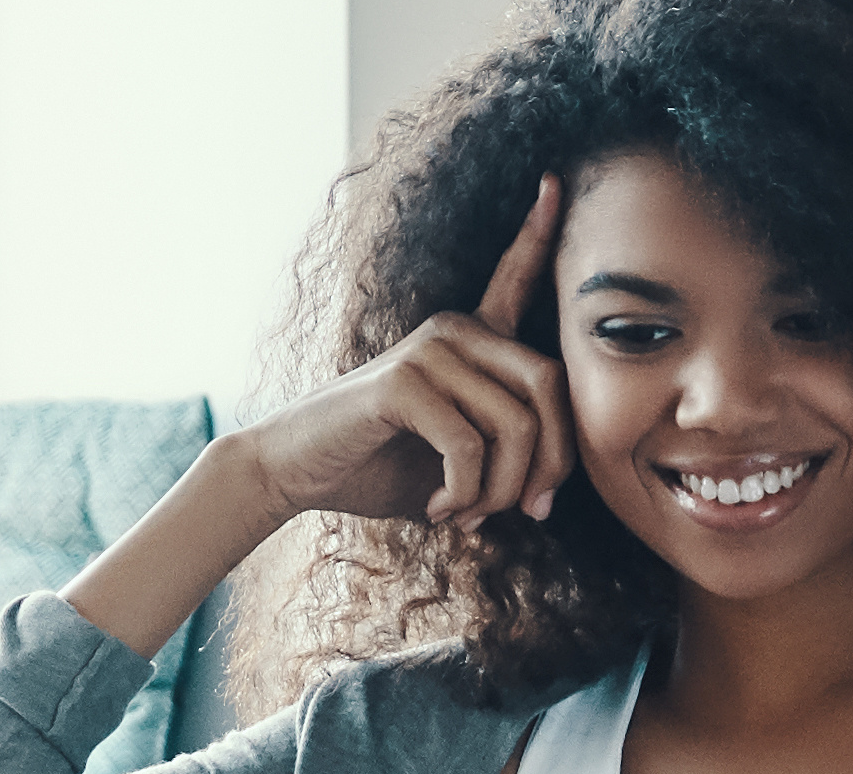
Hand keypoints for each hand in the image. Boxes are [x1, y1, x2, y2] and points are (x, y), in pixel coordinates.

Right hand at [215, 176, 574, 529]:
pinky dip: (464, 493)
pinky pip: (470, 446)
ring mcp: (429, 351)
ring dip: (501, 492)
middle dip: (550, 464)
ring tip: (468, 514)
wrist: (296, 473)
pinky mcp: (403, 382)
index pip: (513, 277)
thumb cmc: (379, 466)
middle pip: (551, 385)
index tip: (556, 180)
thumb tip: (546, 498)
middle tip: (523, 512)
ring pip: (517, 426)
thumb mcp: (456, 460)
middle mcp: (453, 331)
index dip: (538, 232)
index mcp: (468, 339)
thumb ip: (503, 458)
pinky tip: (437, 506)